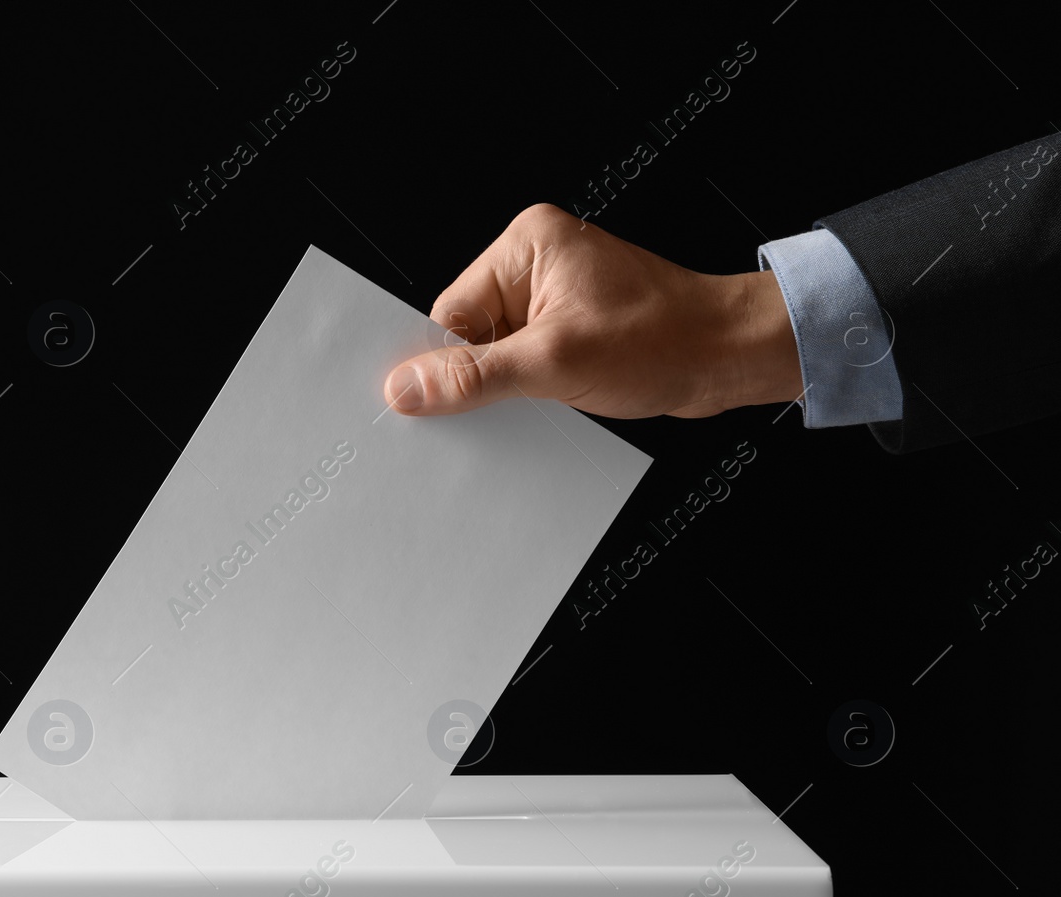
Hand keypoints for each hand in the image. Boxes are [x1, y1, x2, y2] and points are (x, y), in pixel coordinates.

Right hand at [383, 204, 801, 419]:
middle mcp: (537, 263)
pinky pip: (524, 362)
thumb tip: (409, 386)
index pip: (451, 311)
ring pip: (496, 353)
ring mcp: (554, 297)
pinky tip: (546, 405)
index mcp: (526, 245)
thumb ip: (475, 376)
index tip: (422, 401)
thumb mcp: (555, 362)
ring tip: (537, 399)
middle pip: (470, 333)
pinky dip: (527, 391)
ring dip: (506, 388)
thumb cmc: (666, 338)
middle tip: (491, 407)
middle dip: (477, 376)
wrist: (731, 356)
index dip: (439, 360)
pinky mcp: (570, 328)